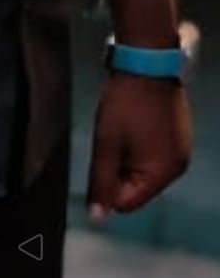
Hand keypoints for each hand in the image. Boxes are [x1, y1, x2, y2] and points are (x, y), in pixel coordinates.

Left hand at [86, 74, 191, 219]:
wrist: (147, 59)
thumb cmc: (126, 103)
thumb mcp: (106, 143)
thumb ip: (101, 182)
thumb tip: (97, 218)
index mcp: (163, 174)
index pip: (128, 202)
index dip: (107, 185)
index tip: (101, 156)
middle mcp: (178, 166)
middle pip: (137, 186)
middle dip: (119, 167)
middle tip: (111, 138)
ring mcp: (180, 148)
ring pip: (143, 168)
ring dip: (127, 154)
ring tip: (122, 126)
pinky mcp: (178, 133)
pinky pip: (153, 151)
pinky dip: (139, 142)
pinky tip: (133, 121)